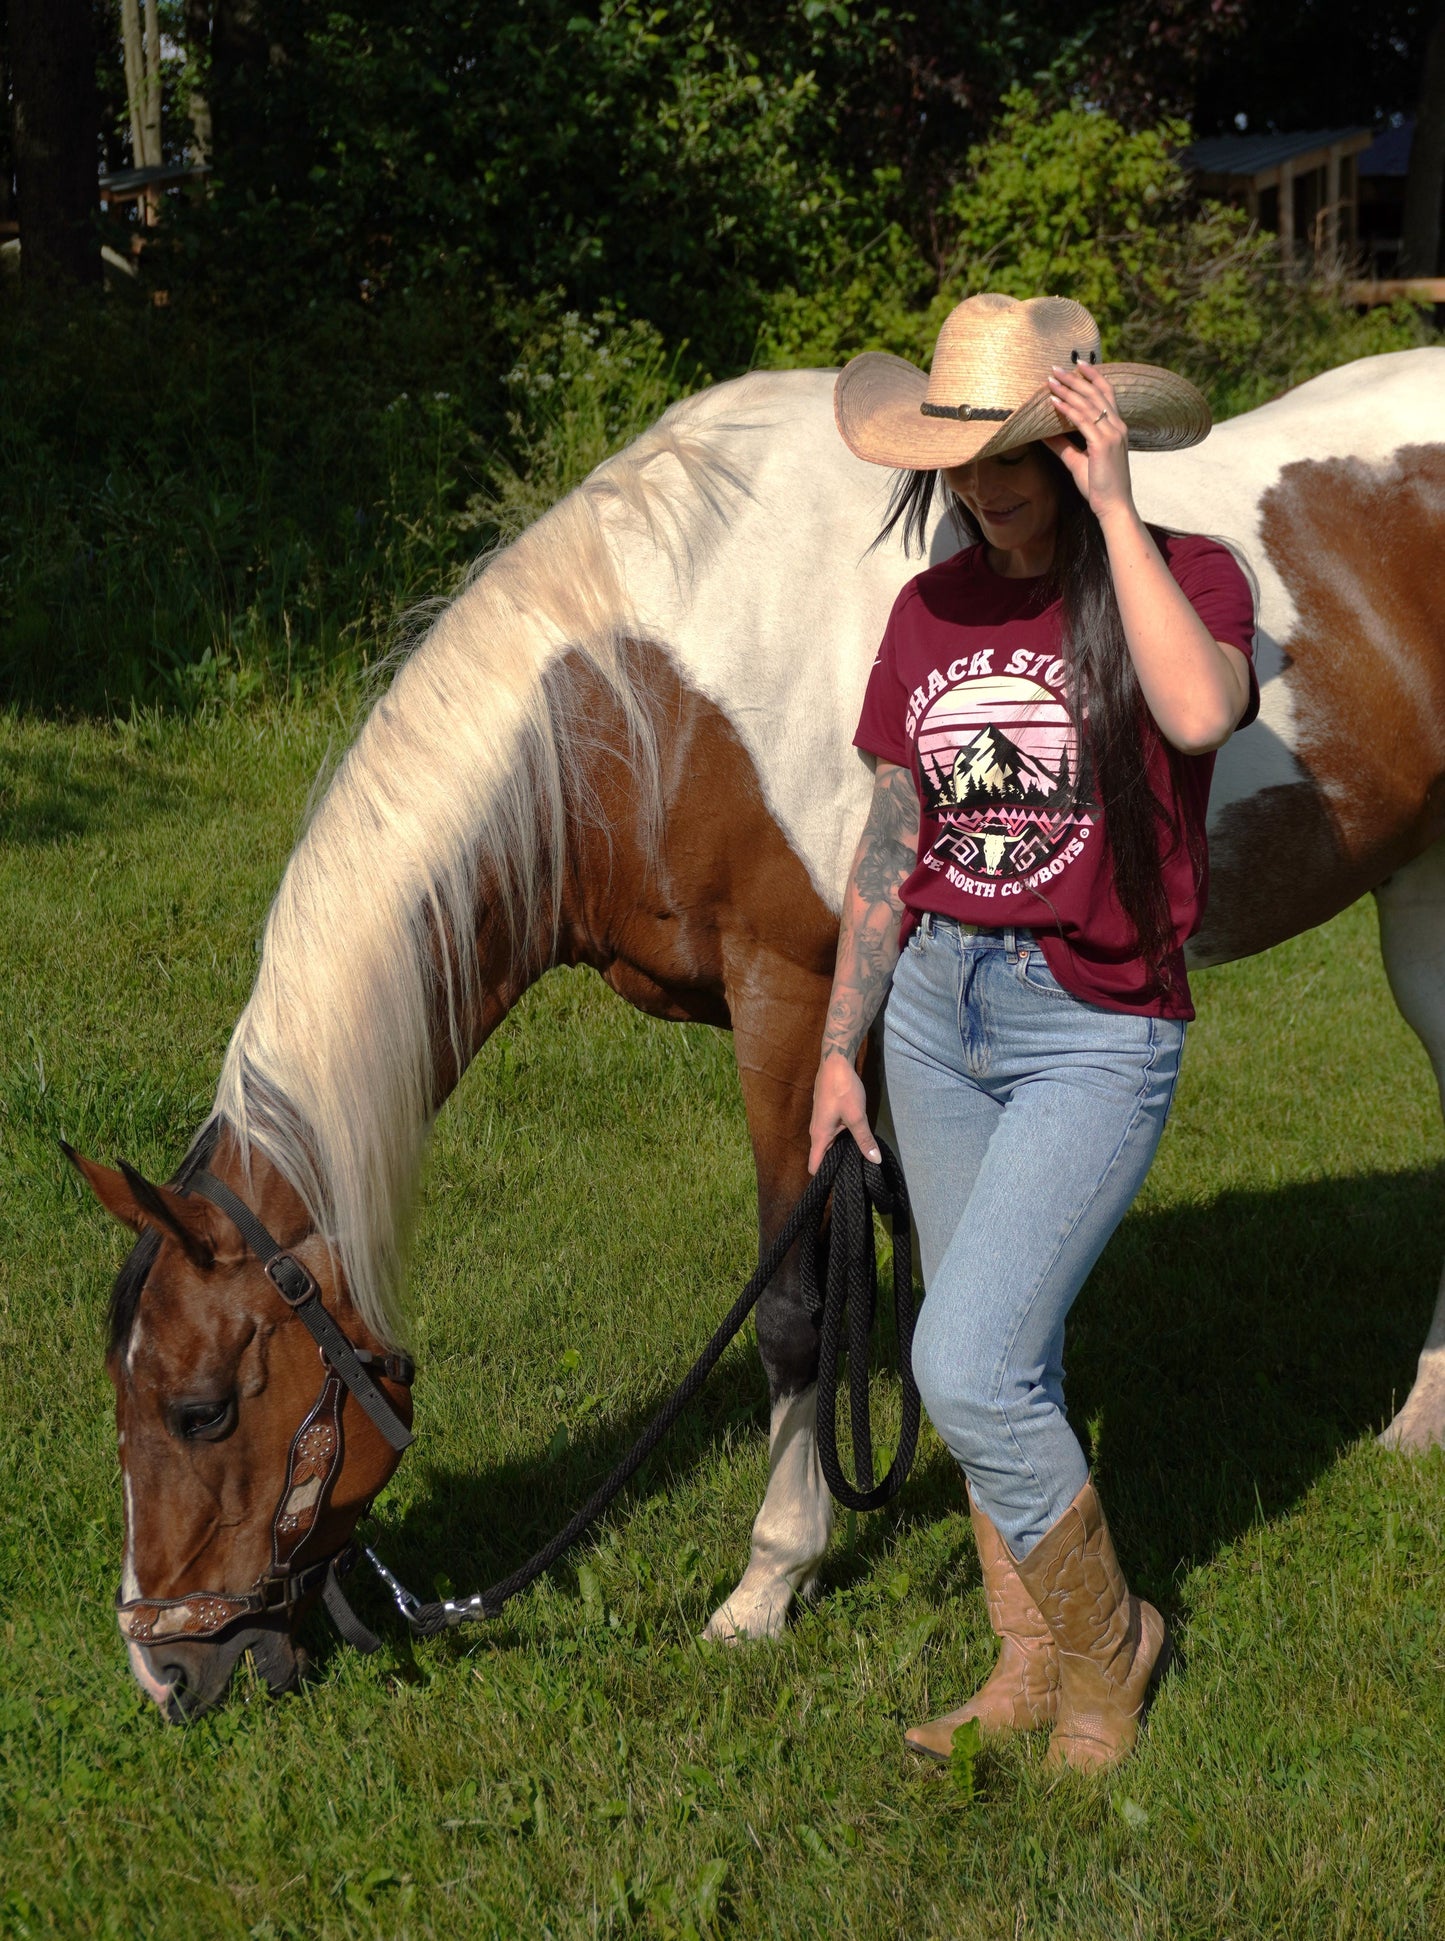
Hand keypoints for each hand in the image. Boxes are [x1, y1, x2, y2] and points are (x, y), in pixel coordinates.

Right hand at [808, 1050, 879, 1174]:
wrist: (835, 1062)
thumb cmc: (843, 1089)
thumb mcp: (857, 1116)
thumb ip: (864, 1140)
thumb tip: (875, 1161)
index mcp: (820, 1136)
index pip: (814, 1166)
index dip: (824, 1178)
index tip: (838, 1185)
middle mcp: (816, 1131)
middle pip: (821, 1157)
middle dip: (835, 1167)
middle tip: (855, 1175)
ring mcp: (821, 1121)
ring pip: (828, 1145)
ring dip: (840, 1152)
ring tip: (858, 1160)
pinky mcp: (827, 1114)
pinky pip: (832, 1134)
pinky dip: (841, 1140)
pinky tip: (855, 1140)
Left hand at [1044, 362, 1136, 525]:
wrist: (1114, 506)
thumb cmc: (1099, 486)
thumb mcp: (1077, 461)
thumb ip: (1062, 445)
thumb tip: (1043, 434)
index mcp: (1116, 428)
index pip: (1106, 394)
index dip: (1093, 376)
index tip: (1078, 365)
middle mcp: (1117, 426)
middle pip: (1095, 393)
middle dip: (1075, 378)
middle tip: (1055, 368)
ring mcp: (1112, 434)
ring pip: (1088, 404)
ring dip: (1067, 389)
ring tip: (1050, 380)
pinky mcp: (1103, 444)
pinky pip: (1082, 421)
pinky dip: (1067, 409)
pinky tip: (1053, 401)